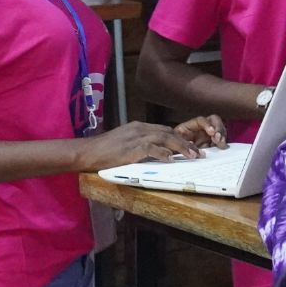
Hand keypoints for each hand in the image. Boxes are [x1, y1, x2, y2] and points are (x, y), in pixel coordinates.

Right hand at [76, 121, 211, 171]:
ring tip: (192, 156)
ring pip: (165, 138)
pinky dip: (163, 153)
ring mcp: (136, 137)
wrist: (87, 152)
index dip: (179, 138)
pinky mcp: (131, 147)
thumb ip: (139, 146)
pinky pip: (152, 148)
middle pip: (169, 132)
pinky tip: (171, 159)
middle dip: (185, 142)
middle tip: (198, 153)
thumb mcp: (124, 145)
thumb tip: (155, 155)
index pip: (164, 130)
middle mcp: (139, 129)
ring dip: (181, 147)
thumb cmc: (103, 152)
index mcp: (138, 127)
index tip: (191, 147)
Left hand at [174, 114, 227, 149]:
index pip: (201, 120)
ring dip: (222, 136)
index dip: (207, 124)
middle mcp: (199, 129)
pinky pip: (221, 141)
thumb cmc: (171, 149)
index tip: (211, 132)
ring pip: (219, 130)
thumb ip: (183, 147)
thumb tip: (193, 150)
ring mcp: (207, 136)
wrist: (172, 157)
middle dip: (218, 128)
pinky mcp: (211, 144)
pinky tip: (222, 148)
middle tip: (219, 139)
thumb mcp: (174, 146)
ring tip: (222, 144)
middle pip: (214, 121)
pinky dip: (223, 144)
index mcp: (189, 127)